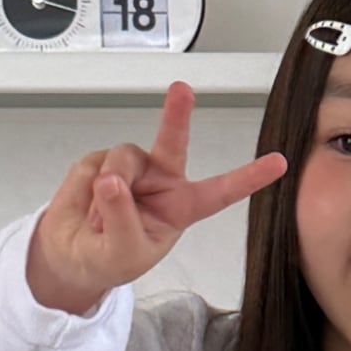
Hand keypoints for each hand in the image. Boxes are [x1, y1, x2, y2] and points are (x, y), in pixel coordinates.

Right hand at [24, 82, 287, 313]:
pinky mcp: (101, 161)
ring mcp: (132, 168)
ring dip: (109, 187)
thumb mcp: (123, 252)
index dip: (250, 177)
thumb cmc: (109, 260)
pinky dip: (87, 190)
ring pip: (126, 157)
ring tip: (99, 218)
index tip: (279, 163)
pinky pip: (96, 163)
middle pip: (174, 143)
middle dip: (177, 115)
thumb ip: (122, 218)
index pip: (221, 191)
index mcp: (182, 207)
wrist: (72, 257)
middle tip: (182, 90)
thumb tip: (111, 180)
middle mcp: (162, 181)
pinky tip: (87, 208)